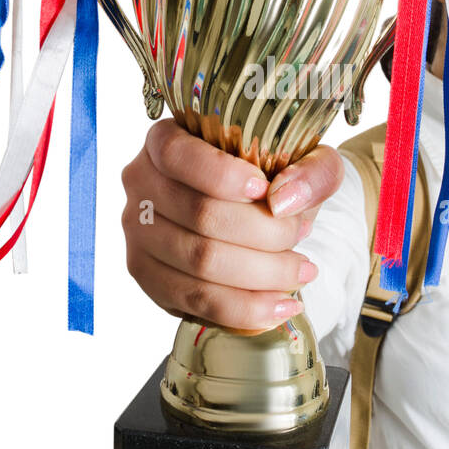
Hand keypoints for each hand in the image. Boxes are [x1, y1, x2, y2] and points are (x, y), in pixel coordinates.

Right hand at [121, 119, 344, 335]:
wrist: (259, 212)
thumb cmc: (274, 176)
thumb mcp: (305, 159)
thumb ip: (310, 170)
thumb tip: (284, 200)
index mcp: (164, 140)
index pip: (178, 156)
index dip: (222, 176)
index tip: (265, 190)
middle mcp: (141, 184)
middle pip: (200, 215)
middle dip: (263, 232)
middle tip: (302, 236)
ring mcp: (138, 233)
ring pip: (200, 262)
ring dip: (262, 274)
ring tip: (302, 272)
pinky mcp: (148, 277)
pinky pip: (195, 301)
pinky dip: (245, 308)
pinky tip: (282, 305)